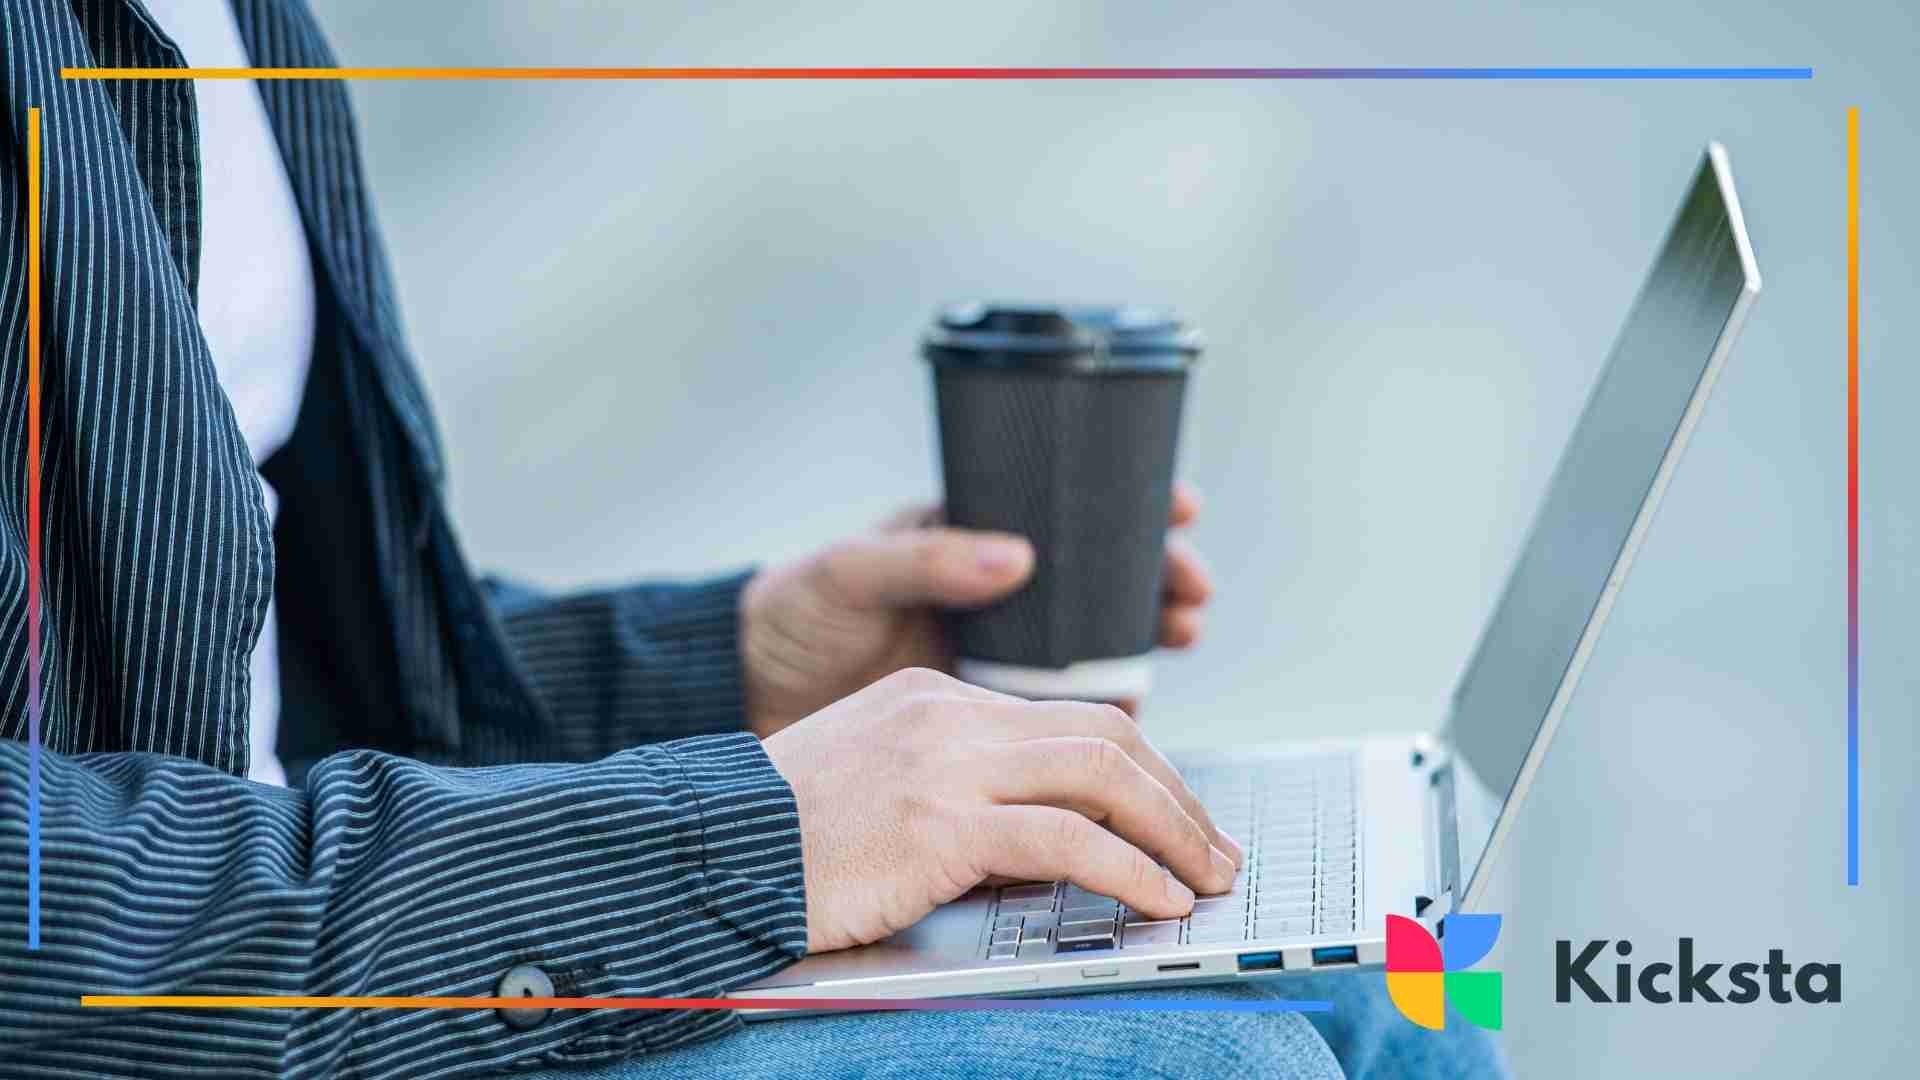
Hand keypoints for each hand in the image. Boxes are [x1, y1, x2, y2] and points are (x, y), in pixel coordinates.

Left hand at [740, 487, 1211, 736]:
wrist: (747, 697)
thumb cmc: (790, 616)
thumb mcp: (847, 572)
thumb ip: (926, 558)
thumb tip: (1018, 554)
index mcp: (969, 539)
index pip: (1069, 510)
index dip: (1131, 505)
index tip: (1179, 506)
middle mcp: (998, 595)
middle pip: (1103, 578)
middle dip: (1159, 577)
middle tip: (1194, 588)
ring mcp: (1000, 656)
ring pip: (1097, 641)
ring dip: (1148, 636)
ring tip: (1183, 631)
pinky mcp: (993, 722)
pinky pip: (1065, 714)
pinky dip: (1107, 711)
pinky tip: (1137, 708)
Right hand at [761, 667, 1243, 952]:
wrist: (702, 850)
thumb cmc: (783, 837)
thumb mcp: (880, 786)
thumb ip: (960, 794)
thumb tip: (1049, 845)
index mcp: (937, 698)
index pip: (1070, 719)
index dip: (1141, 769)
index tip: (1175, 817)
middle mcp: (950, 715)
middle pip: (1104, 735)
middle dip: (1176, 797)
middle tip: (1216, 850)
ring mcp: (946, 763)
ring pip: (1102, 776)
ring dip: (1172, 833)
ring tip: (1207, 880)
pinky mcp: (940, 821)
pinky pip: (1066, 839)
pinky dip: (1129, 870)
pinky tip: (1157, 900)